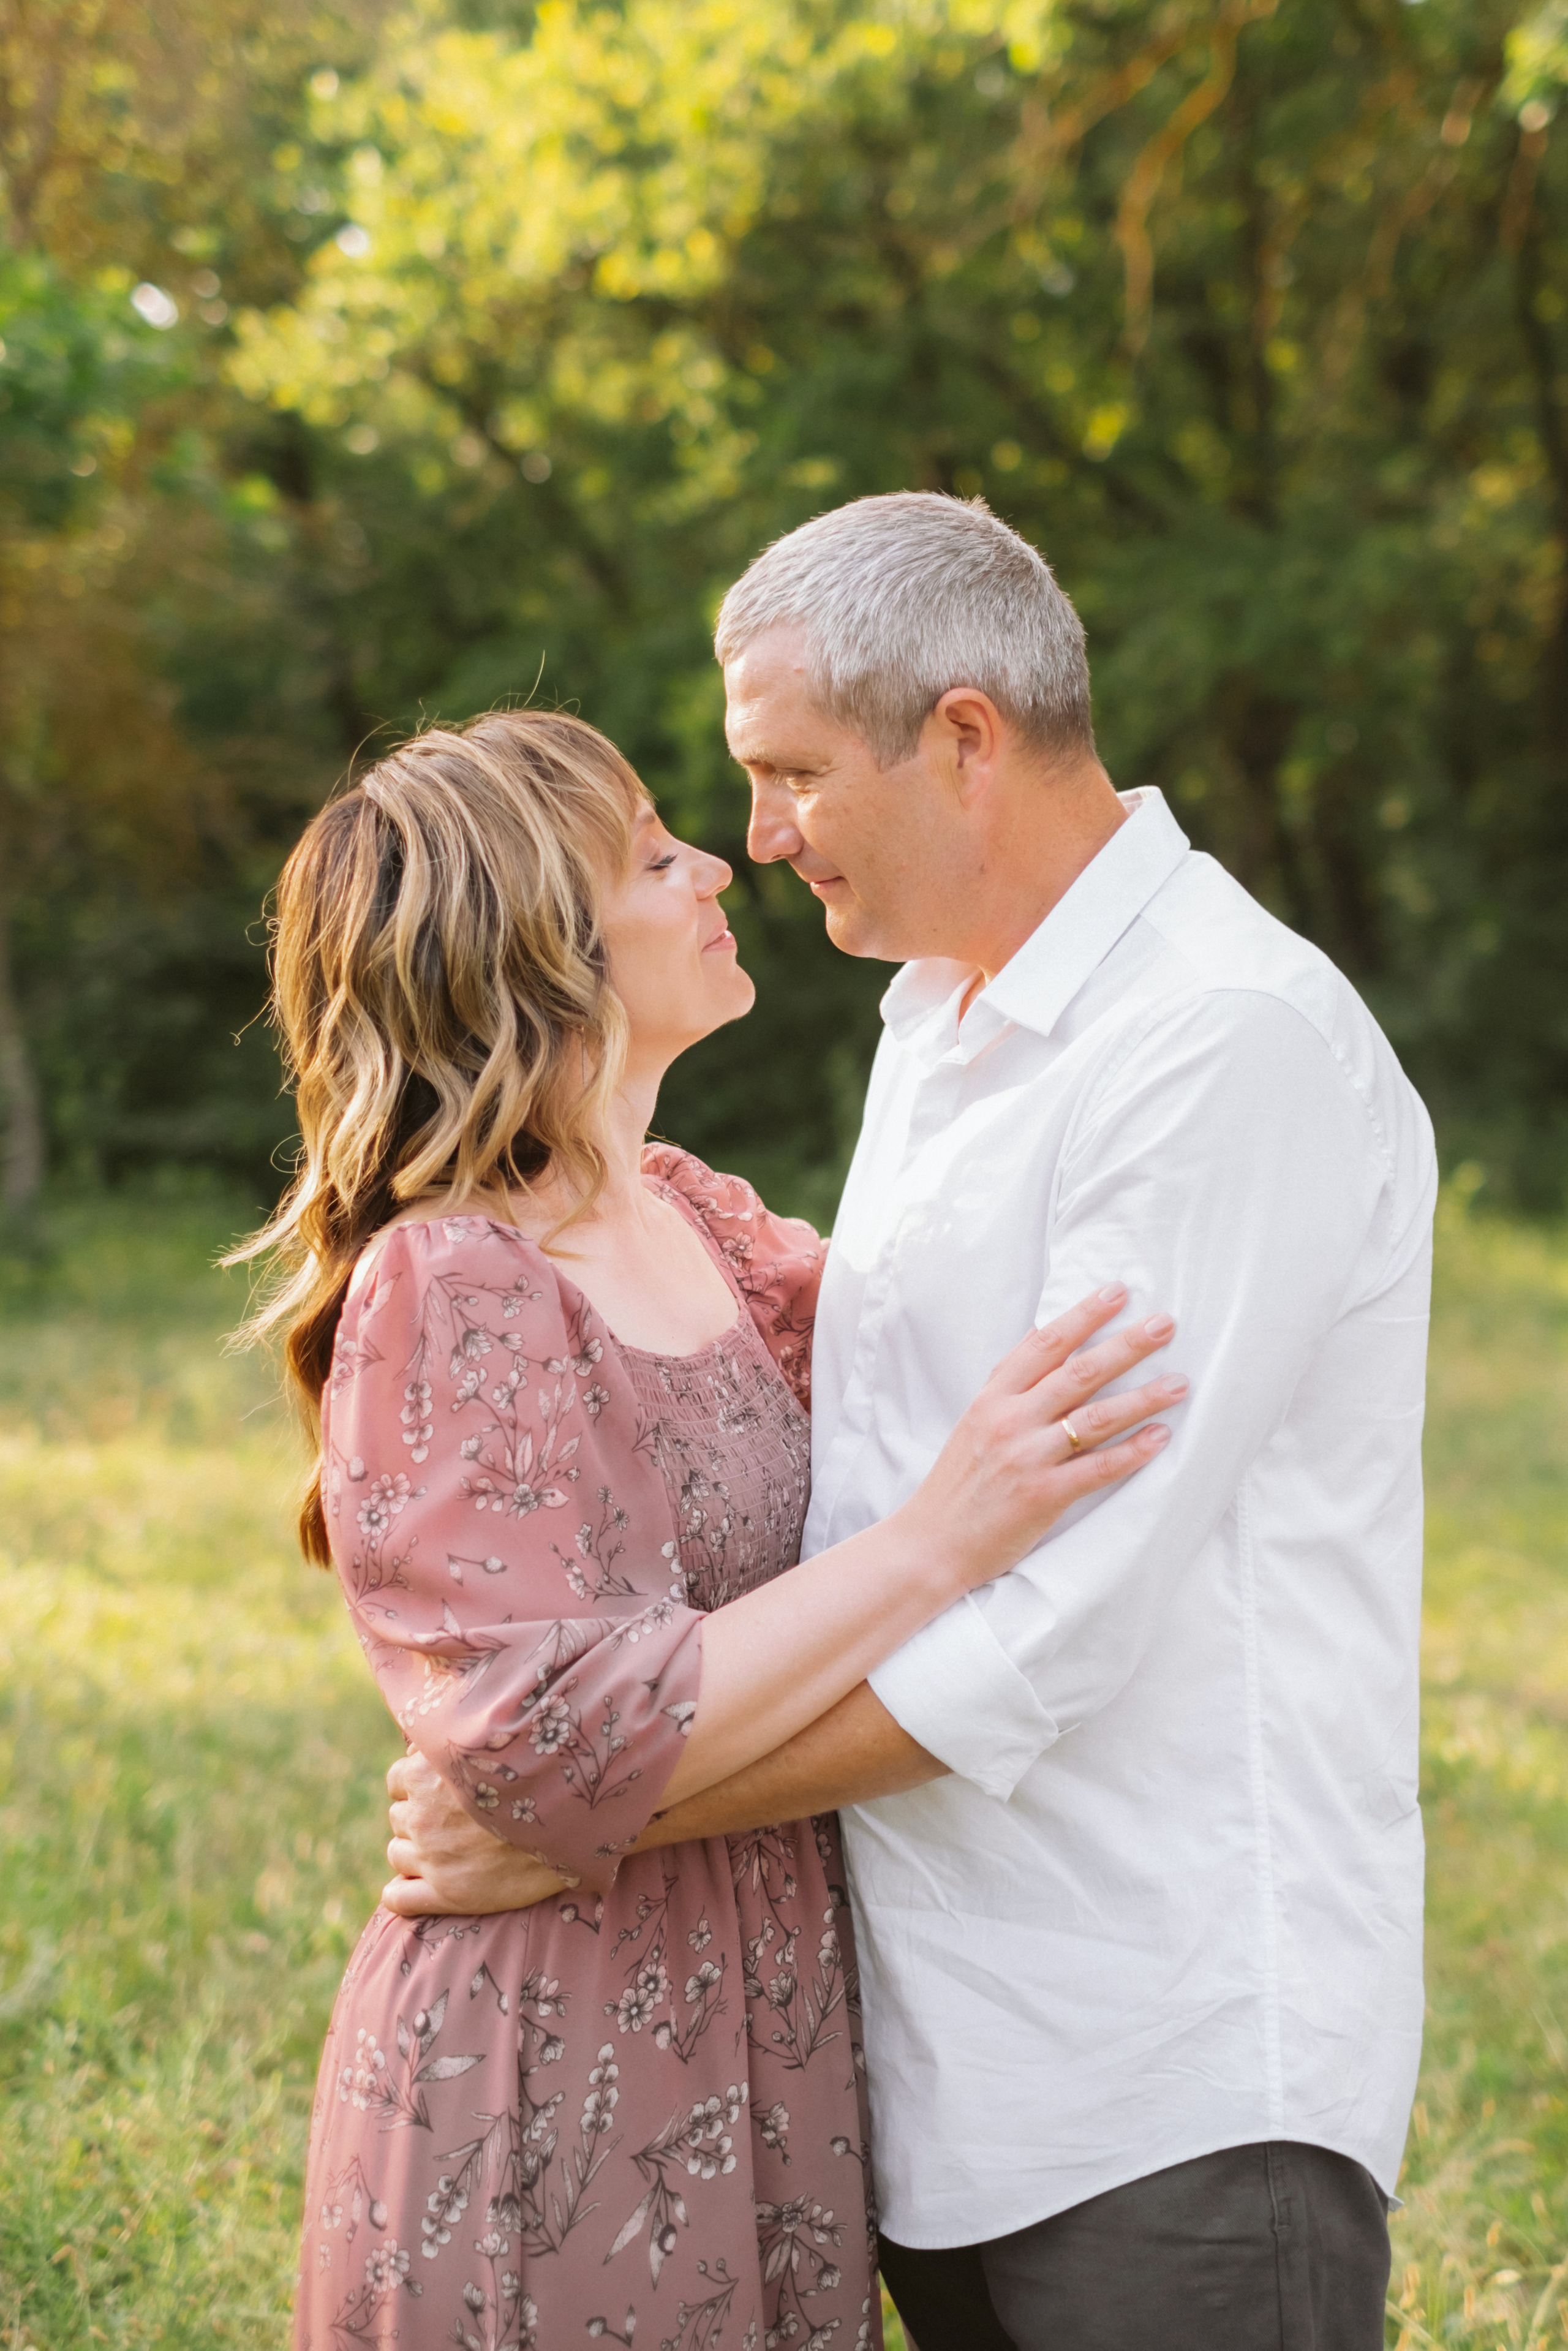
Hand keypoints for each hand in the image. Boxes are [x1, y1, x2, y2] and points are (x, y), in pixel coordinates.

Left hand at [381, 1751, 570, 1916]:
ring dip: (414, 1852)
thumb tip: (425, 1739)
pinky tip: (416, 1888)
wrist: (572, 1819)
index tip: (443, 1790)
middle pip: (399, 1817)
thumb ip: (451, 1737)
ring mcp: (430, 1857)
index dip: (418, 1785)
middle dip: (419, 1818)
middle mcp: (422, 1815)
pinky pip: (398, 1899)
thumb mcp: (488, 1739)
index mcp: (424, 1775)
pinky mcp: (445, 1894)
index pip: (398, 1780)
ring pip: (397, 1854)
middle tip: (453, 1820)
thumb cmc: (537, 1772)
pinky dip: (402, 1893)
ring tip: (447, 1850)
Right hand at [908, 1284, 1184, 1587]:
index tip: (1118, 1292)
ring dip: (1143, 1398)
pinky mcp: (1043, 1495)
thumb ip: (1007, 1382)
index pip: (1045, 1344)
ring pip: (1095, 1418)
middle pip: (1079, 1372)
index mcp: (993, 1398)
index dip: (1084, 1315)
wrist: (931, 1543)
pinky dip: (1131, 1452)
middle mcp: (1010, 1421)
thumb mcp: (973, 1421)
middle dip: (1126, 1345)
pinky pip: (1097, 1469)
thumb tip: (1036, 1336)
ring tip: (1179, 1383)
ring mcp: (1027, 1457)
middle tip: (1165, 1325)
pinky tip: (1159, 1438)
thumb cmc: (957, 1484)